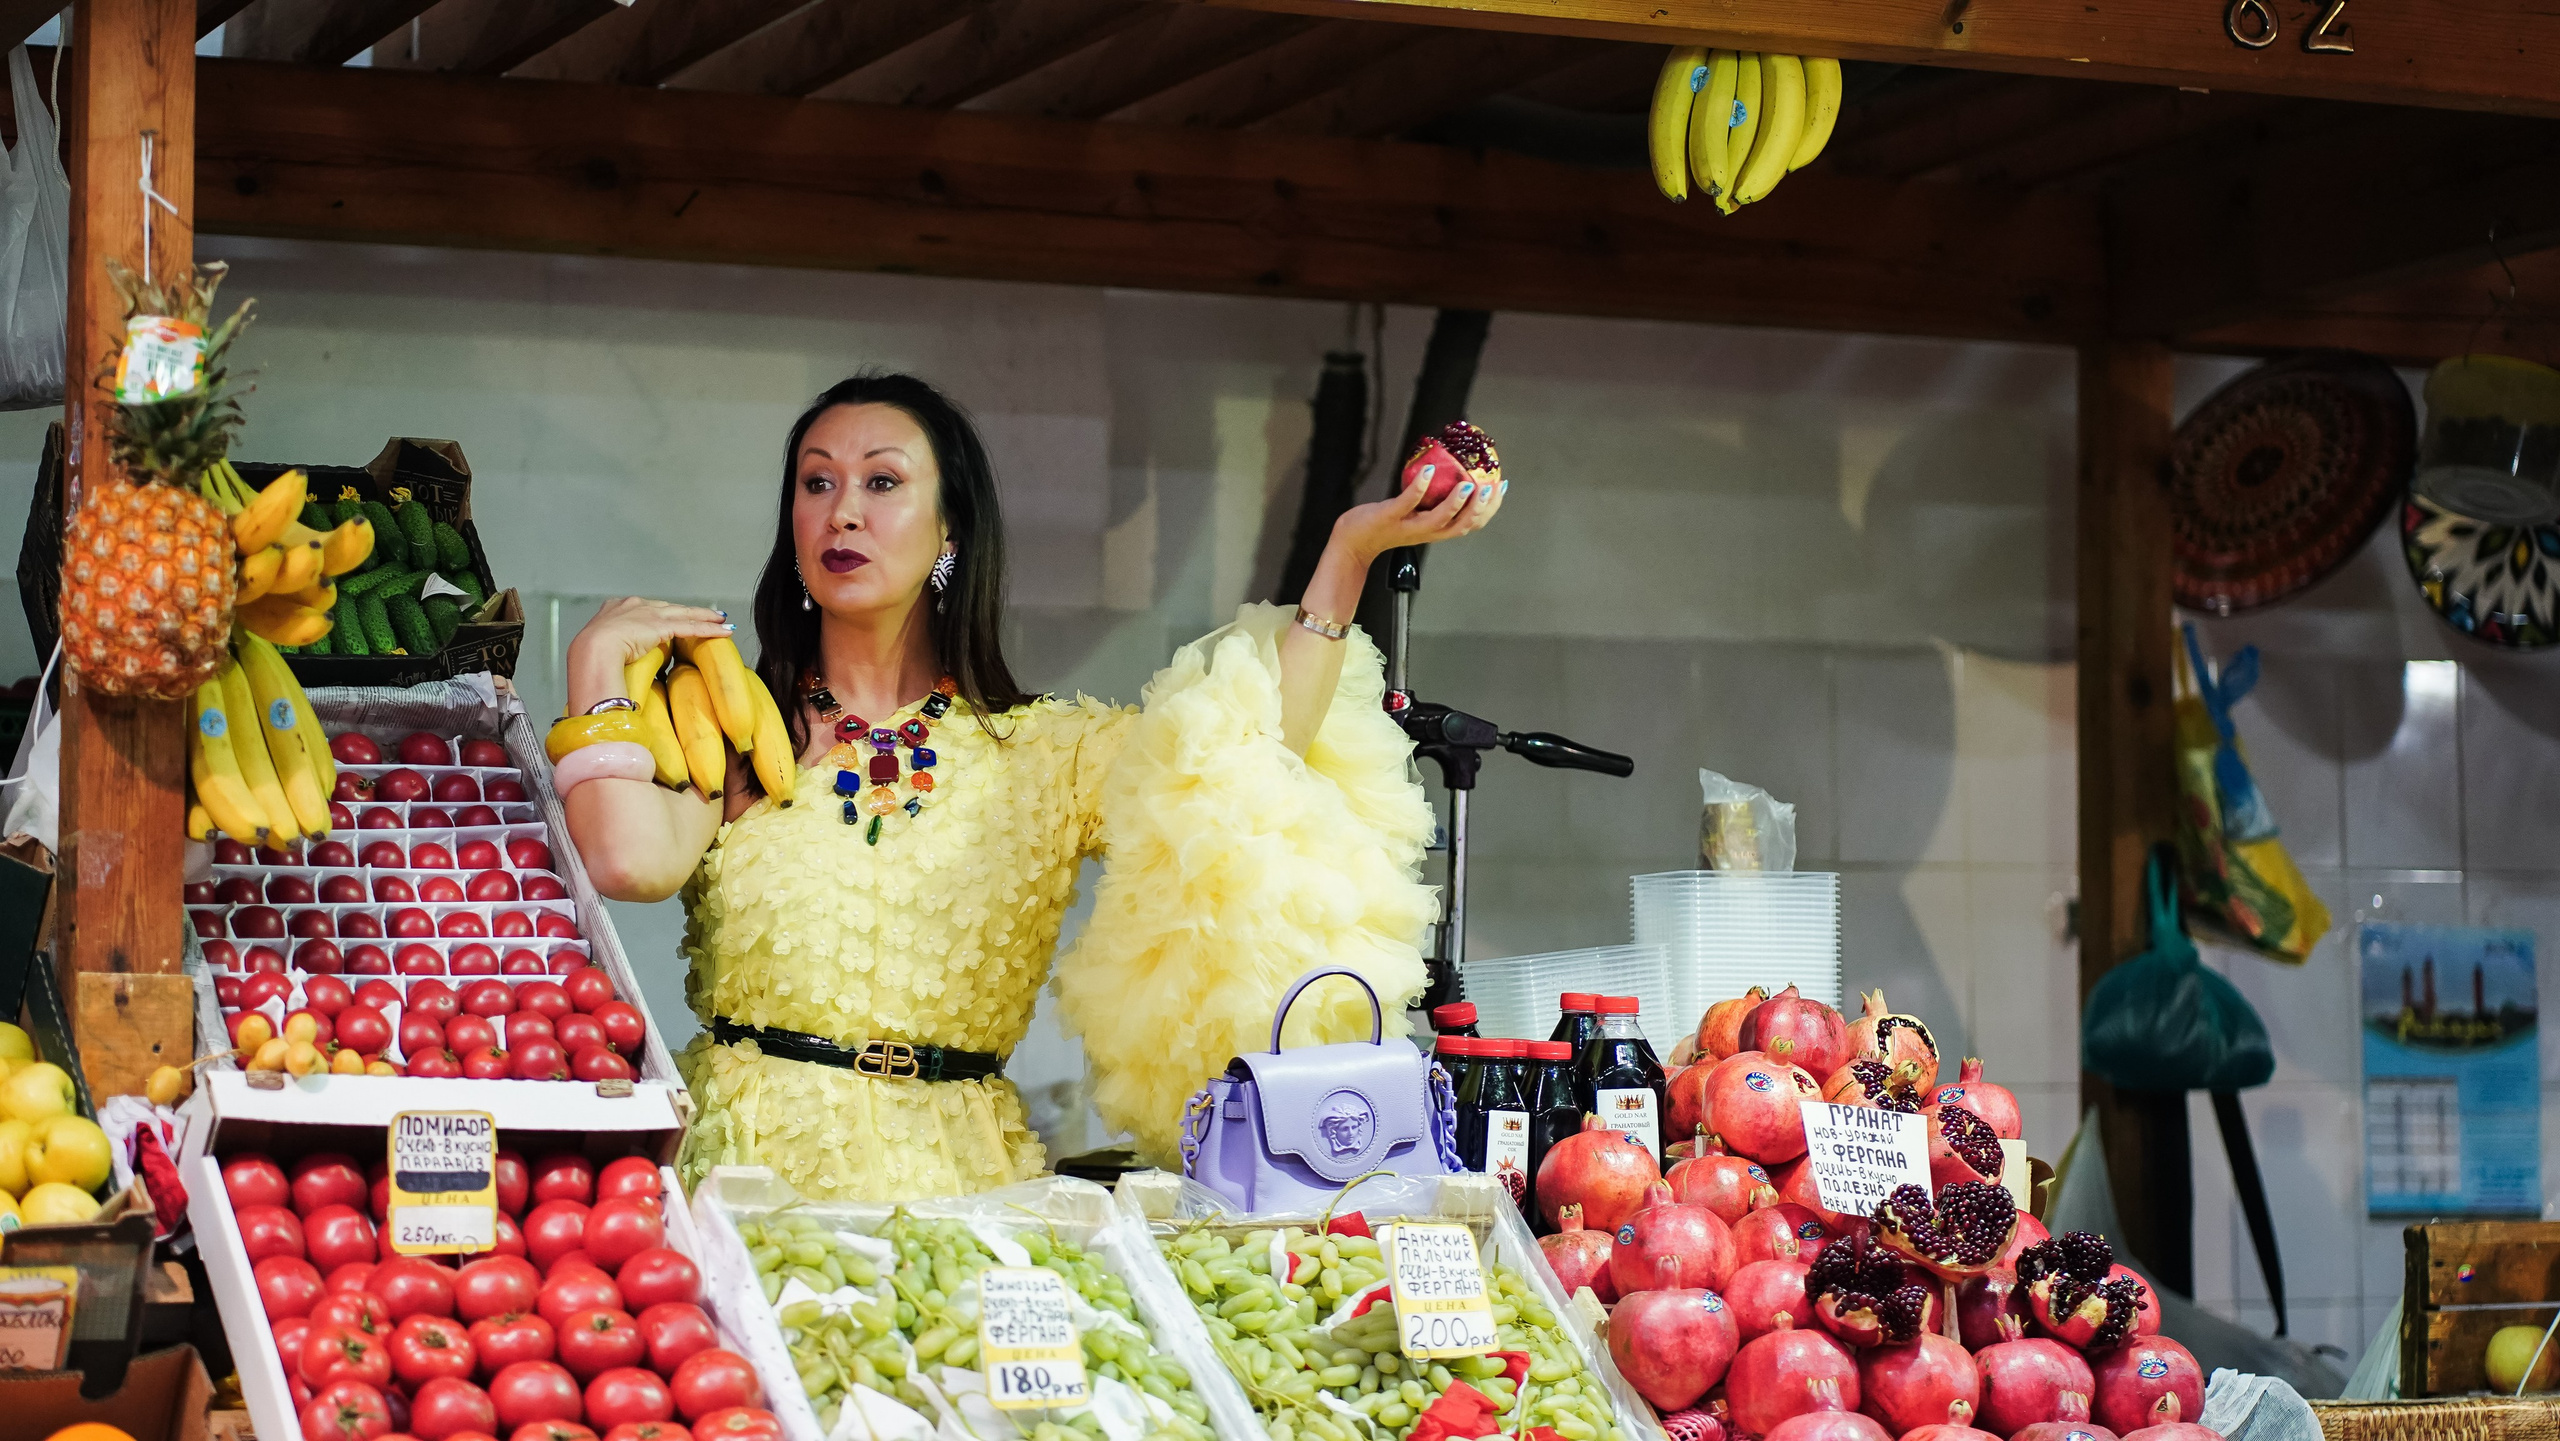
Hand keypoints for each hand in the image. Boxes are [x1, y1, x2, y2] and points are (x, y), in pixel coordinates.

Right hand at [566, 597, 733, 688]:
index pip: (647, 609)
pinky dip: (709, 628)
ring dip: (706, 618)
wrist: (591, 651)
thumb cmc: (589, 655)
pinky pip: (691, 626)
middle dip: (690, 612)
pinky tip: (724, 630)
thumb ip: (613, 647)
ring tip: (722, 620)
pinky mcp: (662, 625)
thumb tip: (621, 661)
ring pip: (685, 614)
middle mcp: (635, 605)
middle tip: (709, 614)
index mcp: (616, 607)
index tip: (674, 616)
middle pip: (670, 608)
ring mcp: (649, 613)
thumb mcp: (598, 646)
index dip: (664, 613)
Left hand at [1329, 463, 1504, 564]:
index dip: (1490, 508)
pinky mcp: (1390, 517)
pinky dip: (1419, 487)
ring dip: (1456, 502)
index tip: (1502, 487)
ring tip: (1467, 483)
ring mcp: (1409, 526)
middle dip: (1482, 507)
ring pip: (1440, 519)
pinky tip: (1427, 471)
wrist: (1352, 541)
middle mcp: (1427, 532)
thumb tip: (1446, 472)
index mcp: (1437, 530)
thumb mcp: (1414, 512)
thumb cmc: (1383, 524)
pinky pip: (1408, 502)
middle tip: (1492, 487)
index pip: (1471, 524)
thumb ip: (1431, 500)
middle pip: (1463, 525)